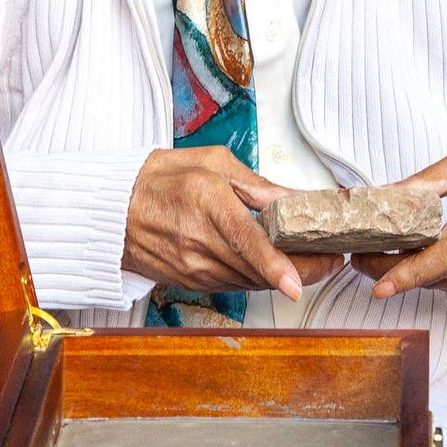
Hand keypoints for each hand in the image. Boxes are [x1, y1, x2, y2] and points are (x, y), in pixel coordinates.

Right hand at [123, 146, 342, 299]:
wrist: (113, 211)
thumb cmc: (160, 179)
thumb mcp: (211, 162)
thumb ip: (256, 184)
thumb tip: (294, 200)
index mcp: (207, 203)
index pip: (246, 241)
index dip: (274, 265)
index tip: (297, 283)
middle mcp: (200, 242)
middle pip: (259, 268)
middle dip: (302, 268)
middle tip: (334, 257)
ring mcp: (194, 268)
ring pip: (252, 281)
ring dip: (286, 275)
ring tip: (314, 259)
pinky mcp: (193, 283)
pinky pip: (236, 284)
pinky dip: (260, 276)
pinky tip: (277, 265)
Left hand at [352, 141, 446, 300]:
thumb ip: (429, 177)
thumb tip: (391, 192)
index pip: (443, 255)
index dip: (408, 272)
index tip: (380, 284)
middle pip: (435, 274)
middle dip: (392, 271)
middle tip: (362, 259)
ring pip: (443, 284)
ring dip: (413, 275)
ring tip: (384, 256)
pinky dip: (437, 277)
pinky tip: (421, 262)